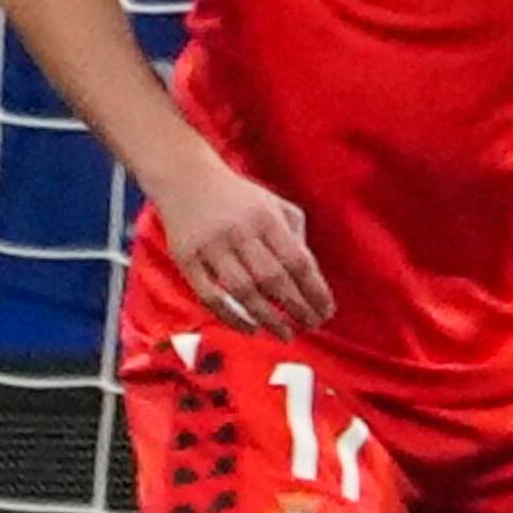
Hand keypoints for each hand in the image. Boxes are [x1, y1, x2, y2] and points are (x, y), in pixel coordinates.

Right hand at [155, 154, 331, 335]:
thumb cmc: (240, 198)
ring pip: (241, 290)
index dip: (314, 290)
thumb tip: (310, 277)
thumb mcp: (277, 206)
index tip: (327, 311)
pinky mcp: (185, 258)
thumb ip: (295, 237)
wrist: (185, 178)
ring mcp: (210, 246)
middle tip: (311, 326)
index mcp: (267, 219)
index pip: (297, 261)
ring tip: (285, 334)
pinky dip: (230, 315)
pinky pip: (209, 295)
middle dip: (296, 307)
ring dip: (266, 317)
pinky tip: (250, 328)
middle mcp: (240, 232)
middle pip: (272, 278)